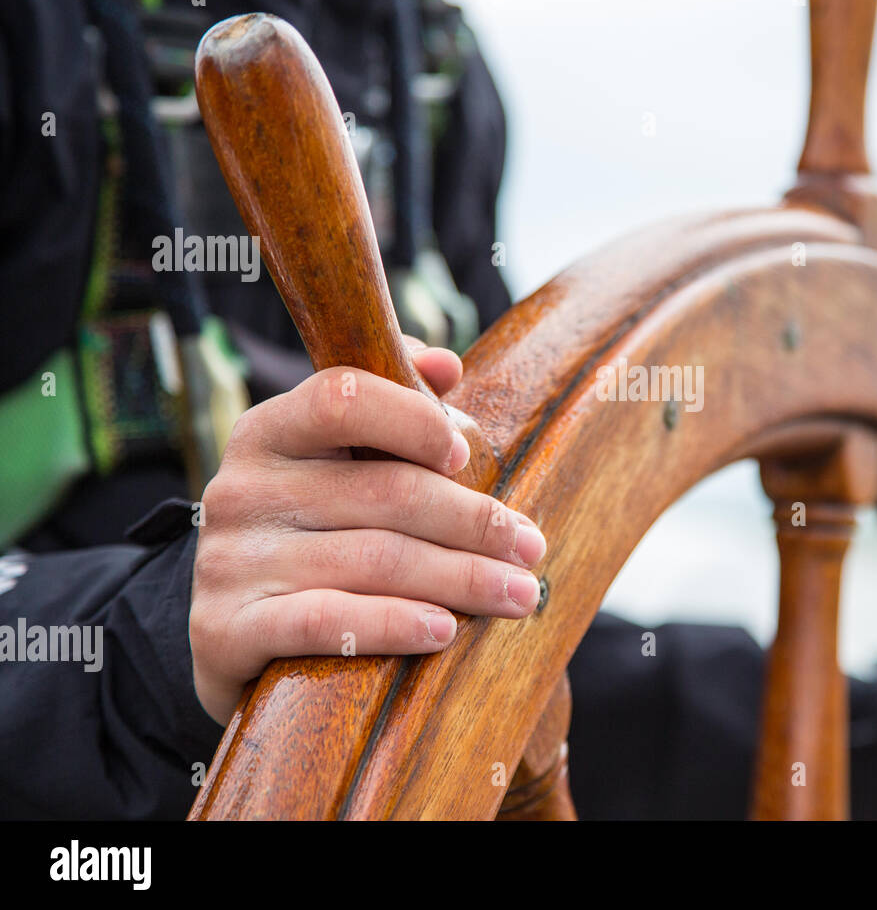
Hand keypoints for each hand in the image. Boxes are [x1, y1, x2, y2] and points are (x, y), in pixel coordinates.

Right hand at [189, 344, 546, 724]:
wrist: (226, 631)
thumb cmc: (308, 533)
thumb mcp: (334, 464)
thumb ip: (390, 406)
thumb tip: (446, 364)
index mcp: (270, 432)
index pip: (343, 398)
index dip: (413, 421)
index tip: (467, 455)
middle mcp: (242, 488)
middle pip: (385, 492)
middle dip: (474, 521)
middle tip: (532, 548)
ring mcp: (231, 560)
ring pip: (375, 560)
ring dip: (463, 579)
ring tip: (519, 596)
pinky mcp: (229, 629)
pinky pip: (328, 621)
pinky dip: (395, 624)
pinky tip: (445, 631)